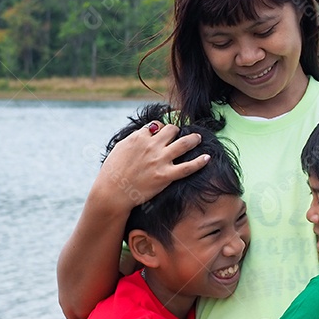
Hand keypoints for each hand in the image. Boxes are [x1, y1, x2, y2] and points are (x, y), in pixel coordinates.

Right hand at [91, 122, 209, 211]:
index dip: (162, 128)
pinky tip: (207, 158)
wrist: (111, 193)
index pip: (157, 126)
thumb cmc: (112, 172)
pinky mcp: (165, 176)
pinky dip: (200, 162)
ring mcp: (160, 160)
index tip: (164, 132)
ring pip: (184, 143)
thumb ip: (135, 139)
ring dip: (193, 139)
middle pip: (172, 130)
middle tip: (181, 135)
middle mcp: (152, 146)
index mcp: (139, 138)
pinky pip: (188, 167)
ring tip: (198, 138)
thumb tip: (146, 132)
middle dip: (177, 131)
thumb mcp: (120, 148)